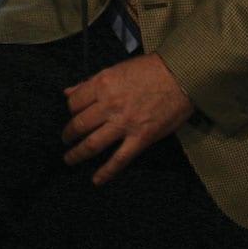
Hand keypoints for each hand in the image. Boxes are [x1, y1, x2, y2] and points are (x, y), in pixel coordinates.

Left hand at [61, 53, 192, 185]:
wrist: (182, 75)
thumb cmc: (151, 69)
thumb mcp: (117, 69)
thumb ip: (91, 82)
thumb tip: (68, 92)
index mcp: (103, 84)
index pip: (74, 103)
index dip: (71, 110)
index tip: (73, 115)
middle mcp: (110, 104)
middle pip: (79, 125)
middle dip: (68, 135)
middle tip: (65, 140)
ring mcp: (125, 123)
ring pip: (92, 144)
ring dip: (77, 154)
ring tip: (70, 159)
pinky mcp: (140, 138)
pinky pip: (119, 159)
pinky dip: (106, 172)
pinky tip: (96, 180)